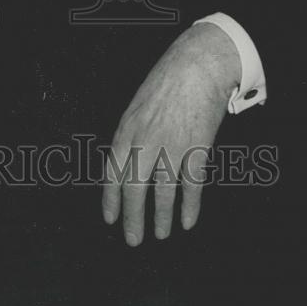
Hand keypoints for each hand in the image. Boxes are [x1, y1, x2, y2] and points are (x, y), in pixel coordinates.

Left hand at [102, 22, 240, 245]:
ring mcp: (172, 145)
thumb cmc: (165, 84)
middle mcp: (146, 140)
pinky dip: (189, 206)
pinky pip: (192, 185)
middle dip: (132, 218)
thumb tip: (124, 166)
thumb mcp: (136, 107)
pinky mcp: (197, 148)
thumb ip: (130, 137)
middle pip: (134, 188)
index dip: (110, 200)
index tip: (109, 220)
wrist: (196, 65)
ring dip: (160, 217)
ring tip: (159, 235)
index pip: (112, 172)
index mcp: (126, 129)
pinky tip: (186, 222)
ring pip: (163, 192)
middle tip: (132, 240)